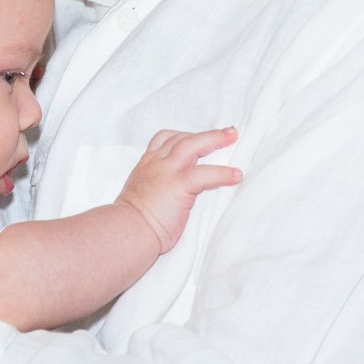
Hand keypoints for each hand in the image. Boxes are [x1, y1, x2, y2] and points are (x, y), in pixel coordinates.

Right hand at [114, 128, 242, 250]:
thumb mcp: (140, 193)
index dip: (182, 136)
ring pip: (192, 145)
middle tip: (227, 132)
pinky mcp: (179, 184)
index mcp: (146, 165)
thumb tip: (169, 192)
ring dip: (215, 139)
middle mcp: (156, 163)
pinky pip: (204, 173)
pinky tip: (236, 175)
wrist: (127, 230)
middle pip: (181, 138)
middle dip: (205, 133)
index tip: (195, 137)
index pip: (164, 140)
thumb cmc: (132, 221)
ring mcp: (167, 172)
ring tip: (233, 138)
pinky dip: (223, 173)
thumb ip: (155, 185)